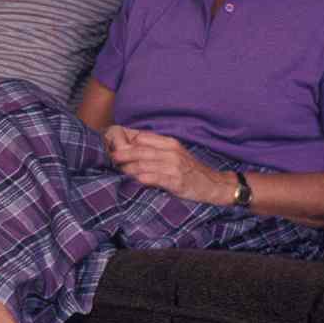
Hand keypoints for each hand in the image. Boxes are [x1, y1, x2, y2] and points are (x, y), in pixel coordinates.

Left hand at [103, 125, 229, 203]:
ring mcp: (174, 166)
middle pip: (138, 150)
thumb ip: (154, 149)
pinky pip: (154, 178)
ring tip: (117, 171)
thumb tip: (129, 148)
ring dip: (127, 168)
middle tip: (109, 159)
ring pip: (143, 165)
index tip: (111, 147)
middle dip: (121, 155)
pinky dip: (141, 179)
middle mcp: (171, 152)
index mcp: (169, 143)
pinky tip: (133, 181)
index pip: (141, 138)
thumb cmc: (189, 169)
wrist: (214, 184)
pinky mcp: (176, 181)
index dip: (124, 142)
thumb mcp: (174, 153)